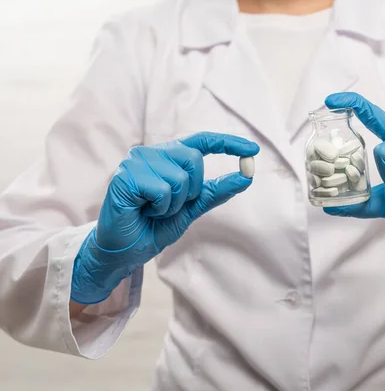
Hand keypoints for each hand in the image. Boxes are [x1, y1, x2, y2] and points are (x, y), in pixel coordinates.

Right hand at [71, 132, 259, 303]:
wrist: (125, 249)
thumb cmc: (154, 226)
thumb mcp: (192, 208)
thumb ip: (216, 191)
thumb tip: (246, 177)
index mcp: (168, 157)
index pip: (203, 141)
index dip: (228, 143)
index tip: (253, 150)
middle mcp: (152, 153)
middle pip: (195, 160)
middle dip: (191, 191)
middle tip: (169, 206)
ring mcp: (136, 162)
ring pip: (179, 178)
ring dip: (173, 203)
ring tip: (153, 209)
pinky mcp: (126, 176)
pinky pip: (162, 191)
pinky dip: (160, 208)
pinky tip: (143, 210)